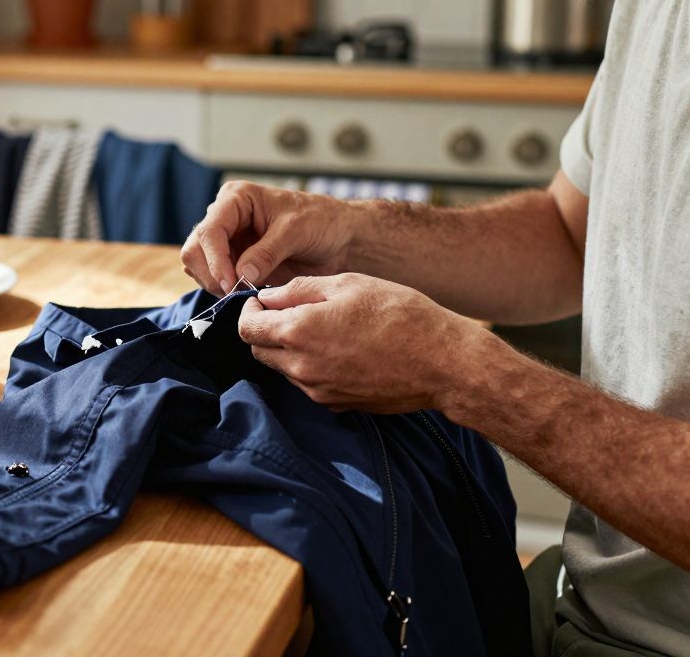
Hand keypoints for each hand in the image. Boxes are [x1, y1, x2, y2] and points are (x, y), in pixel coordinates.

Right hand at [181, 181, 357, 294]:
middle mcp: (225, 219)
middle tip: (236, 292)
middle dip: (211, 274)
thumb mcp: (296, 232)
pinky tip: (245, 292)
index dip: (214, 260)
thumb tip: (242, 274)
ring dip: (216, 285)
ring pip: (198, 268)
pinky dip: (223, 291)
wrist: (339, 239)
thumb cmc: (321, 222)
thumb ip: (267, 252)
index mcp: (236, 200)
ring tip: (245, 291)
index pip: (209, 231)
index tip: (231, 284)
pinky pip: (214, 280)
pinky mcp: (234, 263)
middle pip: (194, 250)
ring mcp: (227, 242)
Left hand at [237, 274, 492, 413]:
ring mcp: (317, 390)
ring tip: (322, 328)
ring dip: (289, 349)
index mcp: (298, 332)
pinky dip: (311, 366)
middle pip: (259, 350)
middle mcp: (301, 367)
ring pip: (283, 369)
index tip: (262, 300)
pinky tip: (340, 350)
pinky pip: (308, 384)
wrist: (443, 362)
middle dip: (265, 330)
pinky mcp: (336, 404)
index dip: (248, 311)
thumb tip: (268, 297)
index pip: (246, 328)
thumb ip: (299, 290)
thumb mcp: (348, 284)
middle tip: (289, 311)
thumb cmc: (400, 314)